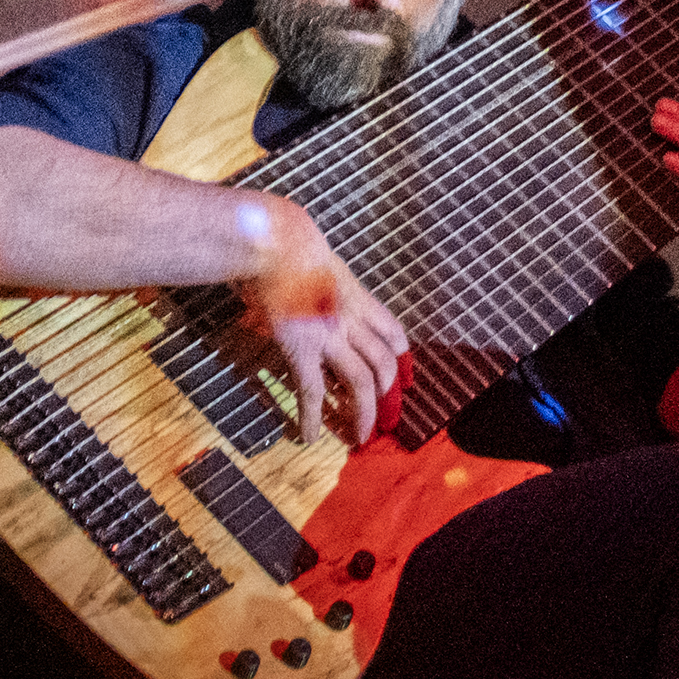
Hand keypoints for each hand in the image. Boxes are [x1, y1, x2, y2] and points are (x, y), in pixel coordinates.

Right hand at [237, 198, 407, 445]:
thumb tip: (308, 292)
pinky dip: (312, 417)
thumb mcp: (317, 262)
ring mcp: (330, 336)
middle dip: (388, 394)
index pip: (392, 333)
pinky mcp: (303, 350)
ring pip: (361, 383)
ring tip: (359, 436)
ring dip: (364, 413)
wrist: (276, 242)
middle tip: (386, 417)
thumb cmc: (286, 243)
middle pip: (383, 363)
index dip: (401, 358)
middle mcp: (352, 319)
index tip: (402, 376)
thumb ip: (322, 283)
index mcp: (357, 298)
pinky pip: (312, 391)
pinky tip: (310, 436)